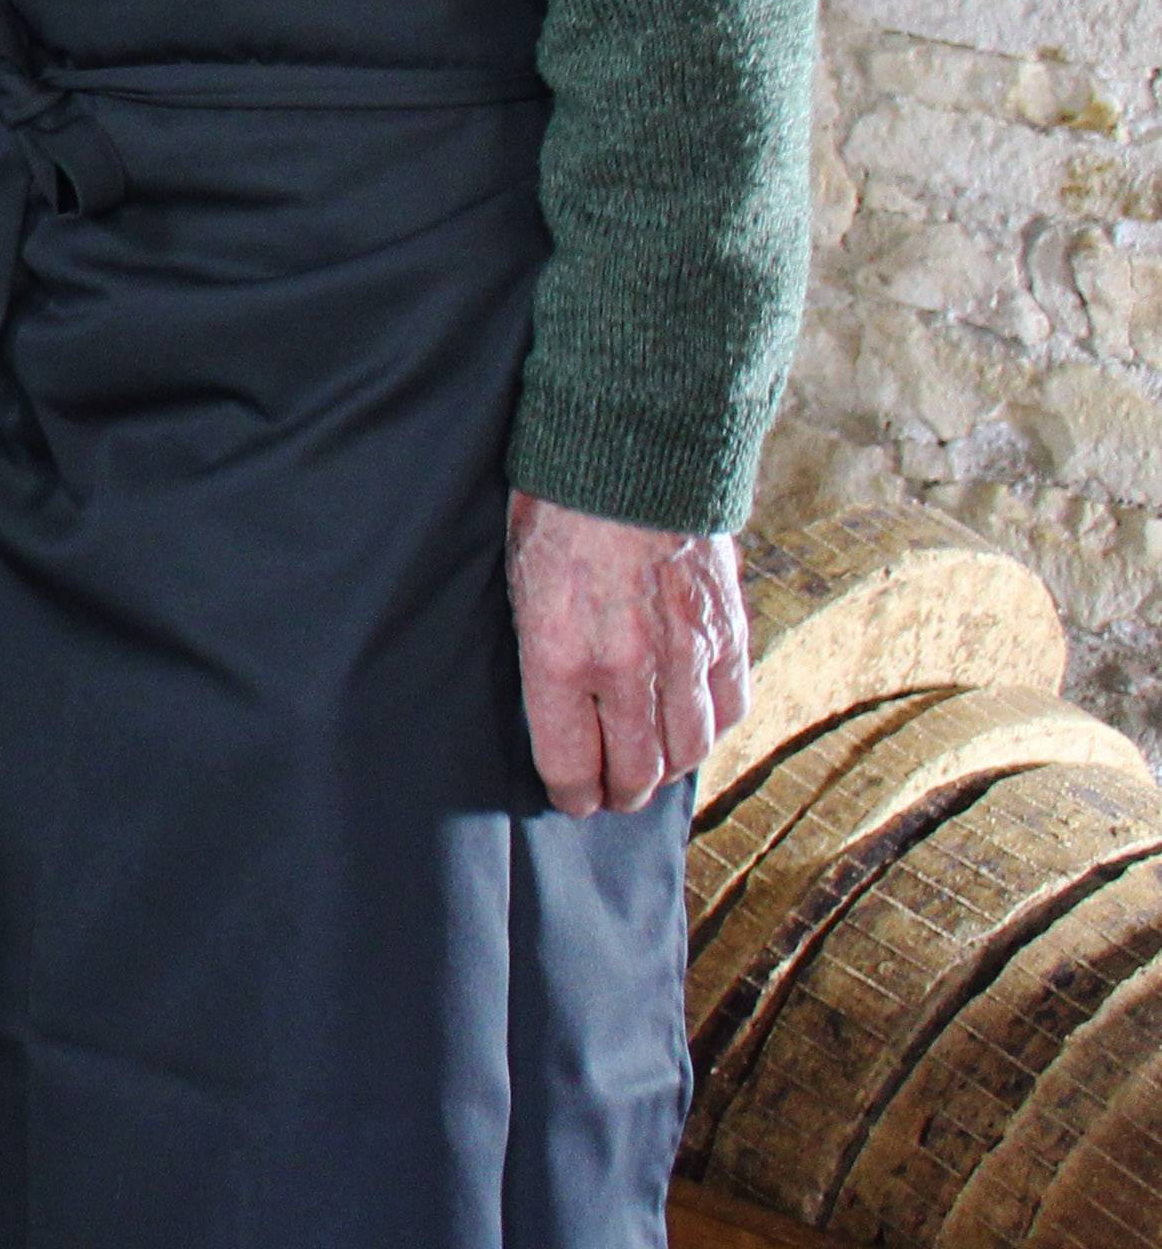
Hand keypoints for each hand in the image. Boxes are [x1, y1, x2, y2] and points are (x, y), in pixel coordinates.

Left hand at [508, 494, 751, 814]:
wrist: (629, 447)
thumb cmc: (553, 507)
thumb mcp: (517, 581)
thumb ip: (540, 651)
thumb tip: (556, 705)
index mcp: (561, 655)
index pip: (571, 762)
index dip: (571, 793)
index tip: (571, 801)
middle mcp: (627, 666)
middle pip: (635, 769)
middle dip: (620, 792)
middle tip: (610, 796)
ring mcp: (685, 651)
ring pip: (687, 748)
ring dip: (666, 770)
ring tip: (649, 771)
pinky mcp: (727, 630)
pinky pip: (731, 706)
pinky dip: (713, 729)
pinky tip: (693, 728)